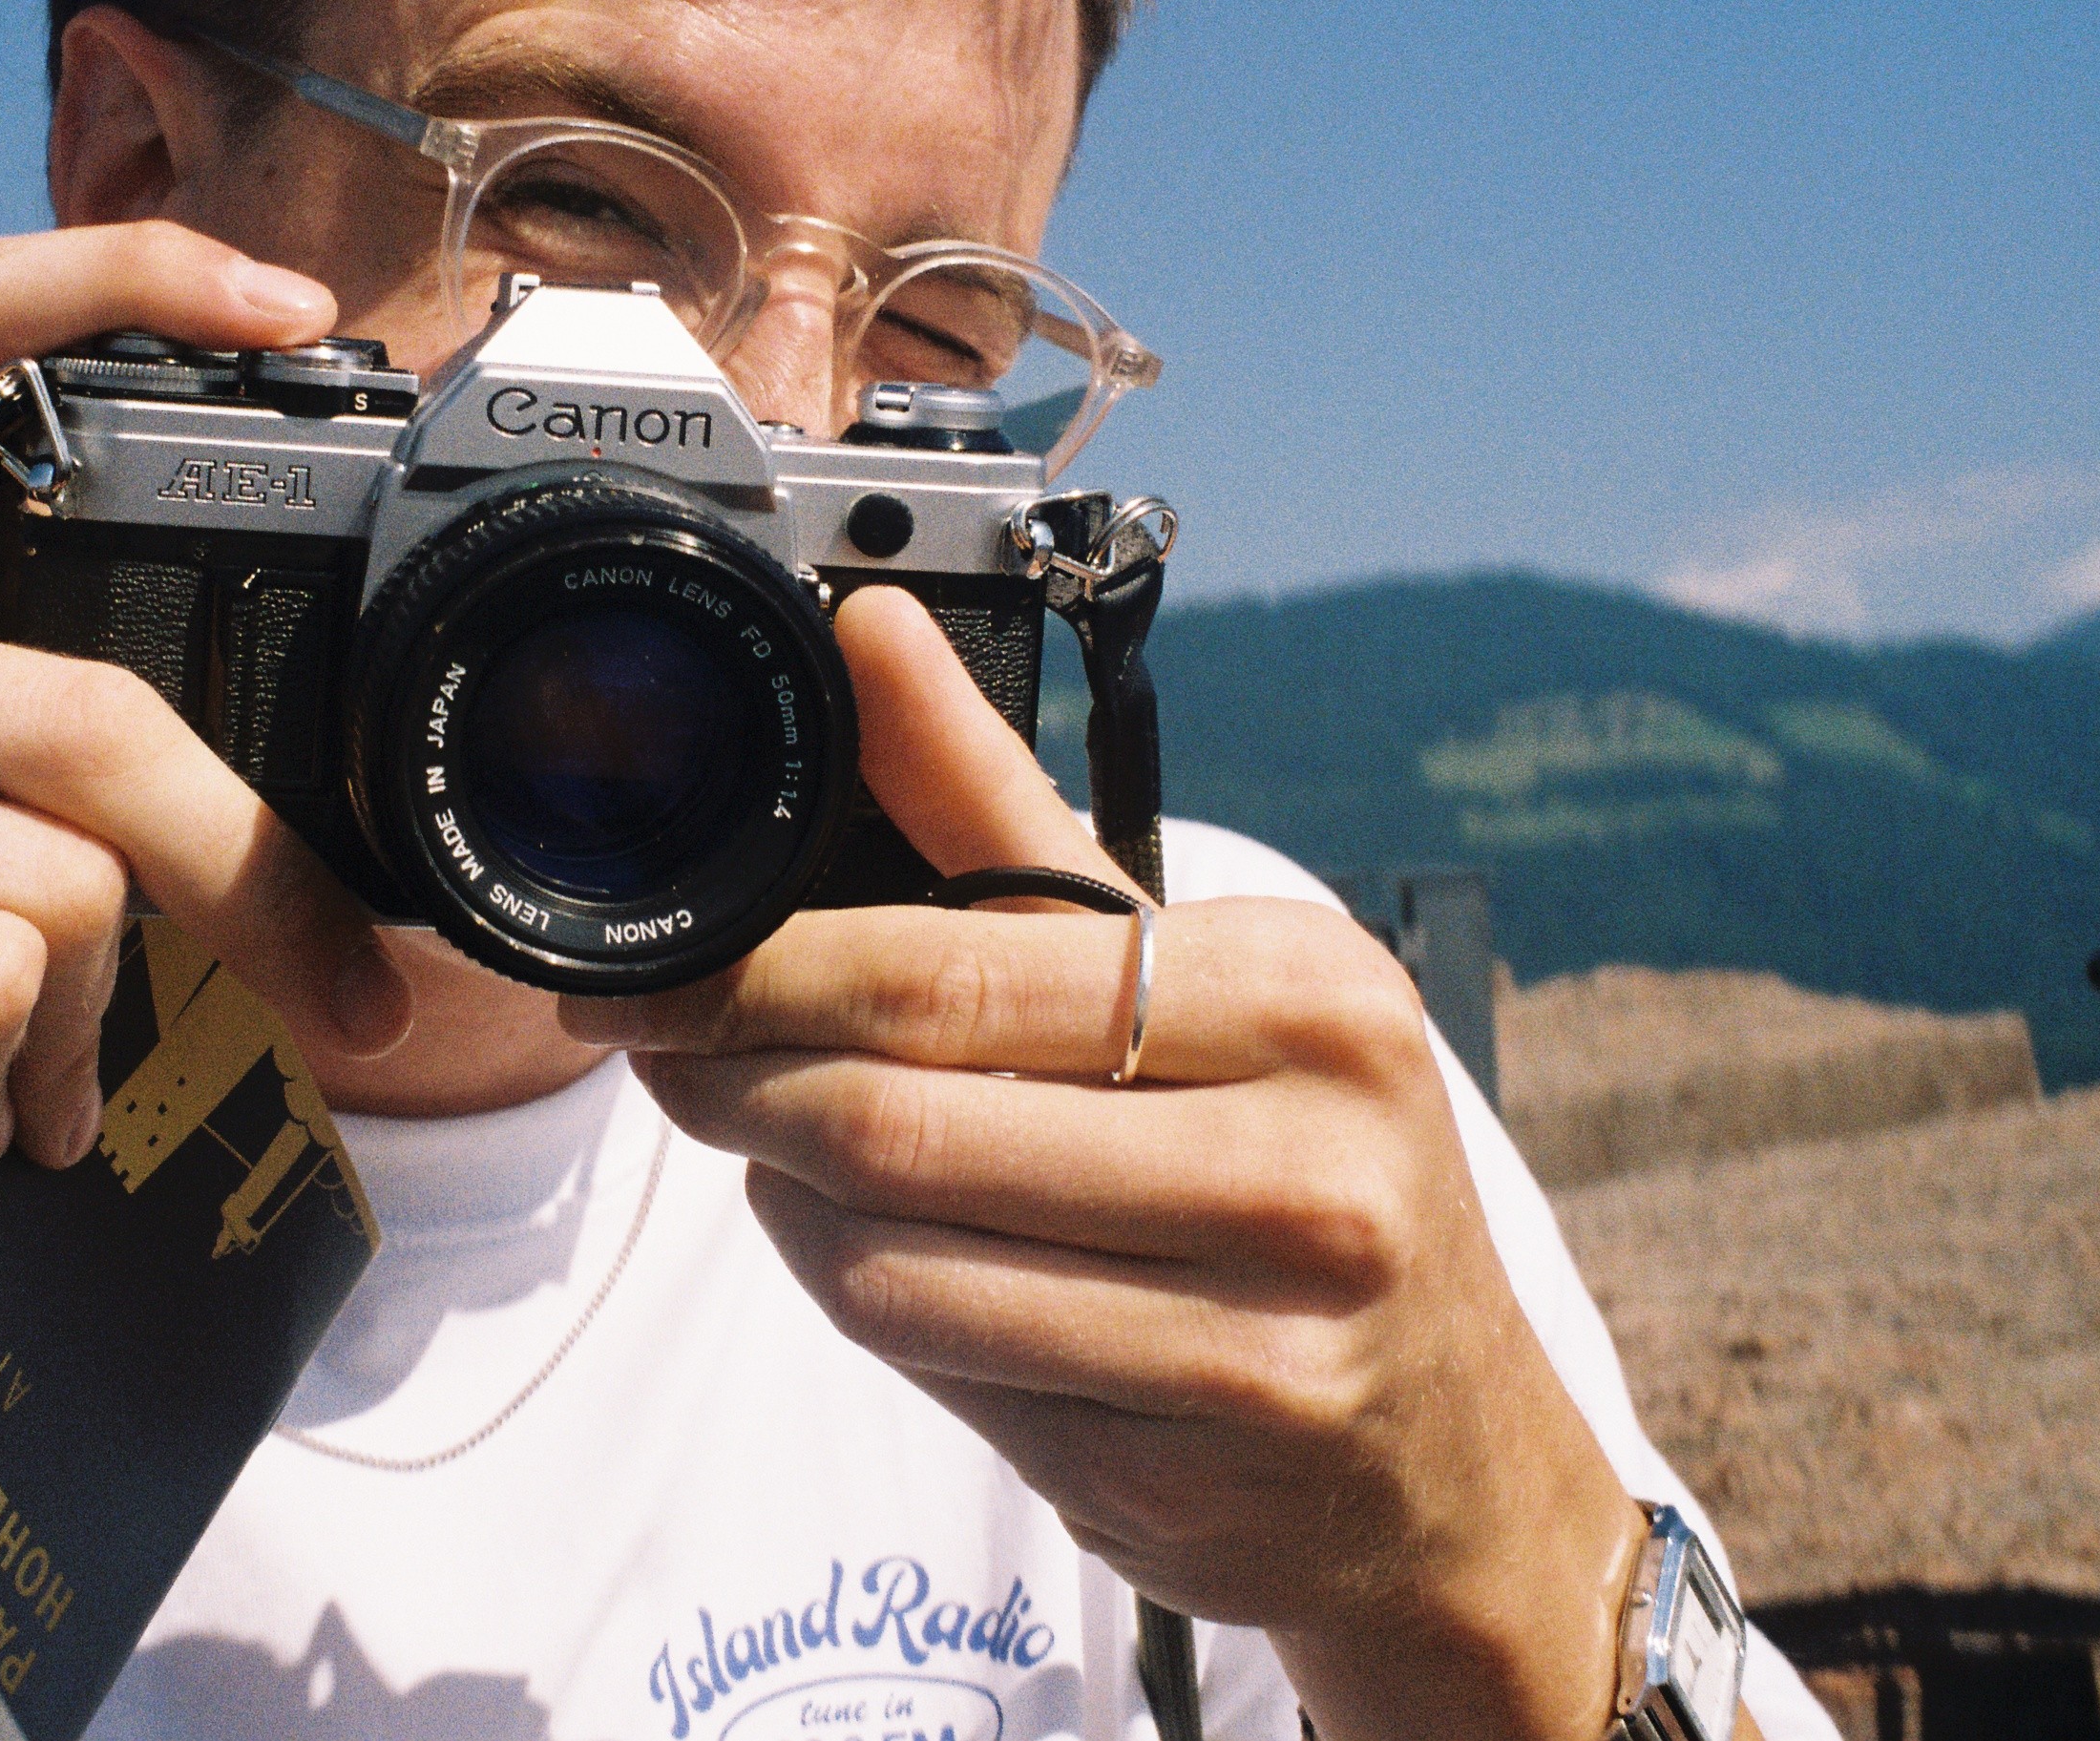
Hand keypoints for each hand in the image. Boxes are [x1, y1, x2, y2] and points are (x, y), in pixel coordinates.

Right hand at [0, 223, 413, 1736]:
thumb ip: (81, 752)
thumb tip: (342, 790)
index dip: (118, 271)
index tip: (292, 304)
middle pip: (87, 697)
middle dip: (246, 873)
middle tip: (339, 991)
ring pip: (57, 860)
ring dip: (94, 1012)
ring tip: (14, 1075)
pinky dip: (12, 1074)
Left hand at [565, 587, 1644, 1740]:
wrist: (1446, 1456)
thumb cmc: (1295, 1164)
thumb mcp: (1188, 969)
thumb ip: (1000, 806)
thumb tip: (871, 630)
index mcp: (1306, 996)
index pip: (953, 974)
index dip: (762, 972)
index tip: (656, 961)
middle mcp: (1305, 1165)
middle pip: (901, 1118)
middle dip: (734, 1079)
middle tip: (654, 1047)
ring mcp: (1256, 1337)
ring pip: (890, 1259)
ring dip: (782, 1198)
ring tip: (760, 1142)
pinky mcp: (1183, 1469)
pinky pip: (935, 1364)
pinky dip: (858, 1299)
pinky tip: (863, 1248)